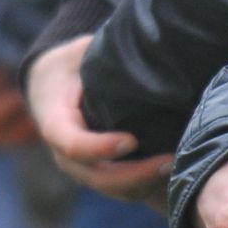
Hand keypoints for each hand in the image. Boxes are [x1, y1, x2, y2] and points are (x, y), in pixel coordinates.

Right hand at [27, 34, 170, 207]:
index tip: (132, 140)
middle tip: (169, 159)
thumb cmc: (69, 64)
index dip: (101, 148)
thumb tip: (146, 38)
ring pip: (113, 189)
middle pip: (98, 177)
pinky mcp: (99, 173)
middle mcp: (64, 154)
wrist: (50, 85)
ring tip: (177, 165)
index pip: (73, 145)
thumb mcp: (79, 51)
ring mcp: (82, 168)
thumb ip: (103, 51)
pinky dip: (147, 185)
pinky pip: (122, 189)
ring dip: (145, 183)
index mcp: (55, 122)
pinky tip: (173, 170)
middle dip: (134, 174)